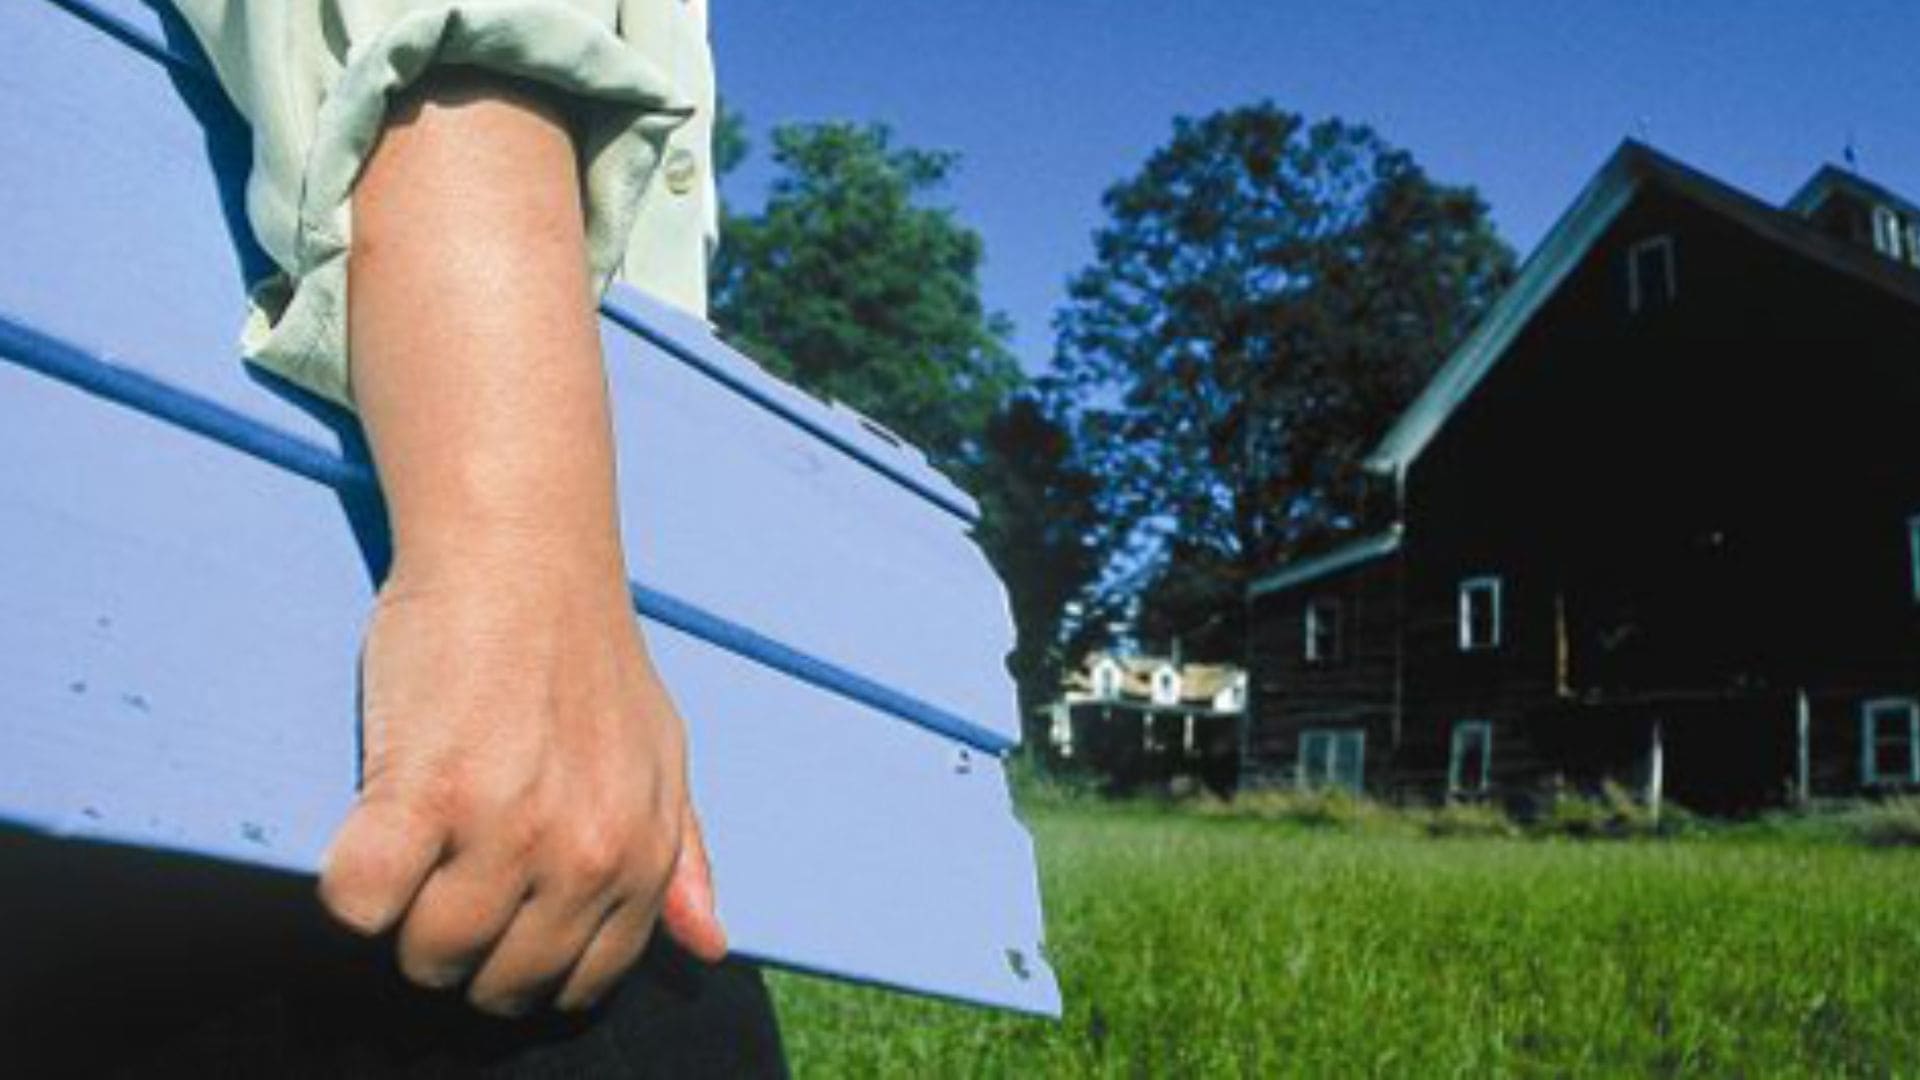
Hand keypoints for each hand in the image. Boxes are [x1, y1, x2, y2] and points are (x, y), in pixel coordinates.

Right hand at [317, 547, 726, 1015]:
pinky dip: (350, 885)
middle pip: (498, 984)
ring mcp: (505, 826)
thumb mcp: (660, 753)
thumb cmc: (586, 652)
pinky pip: (360, 903)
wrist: (523, 547)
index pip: (581, 984)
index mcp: (640, 852)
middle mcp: (583, 853)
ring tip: (410, 846)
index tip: (500, 916)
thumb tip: (708, 946)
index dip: (527, 962)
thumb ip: (682, 855)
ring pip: (427, 954)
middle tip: (444, 875)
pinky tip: (371, 830)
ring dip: (403, 919)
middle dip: (462, 950)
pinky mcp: (423, 790)